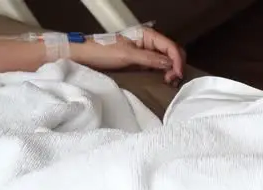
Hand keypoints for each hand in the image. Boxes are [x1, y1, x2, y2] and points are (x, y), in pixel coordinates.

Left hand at [71, 27, 185, 84]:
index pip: (170, 46)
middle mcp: (149, 42)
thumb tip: (170, 64)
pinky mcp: (142, 61)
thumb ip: (150, 59)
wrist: (84, 56)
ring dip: (172, 71)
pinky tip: (164, 81)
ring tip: (169, 82)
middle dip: (177, 65)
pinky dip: (165, 73)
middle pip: (173, 52)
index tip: (177, 76)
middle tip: (172, 80)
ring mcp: (146, 52)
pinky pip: (159, 66)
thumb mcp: (127, 55)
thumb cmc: (102, 52)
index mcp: (147, 35)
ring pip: (168, 60)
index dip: (177, 61)